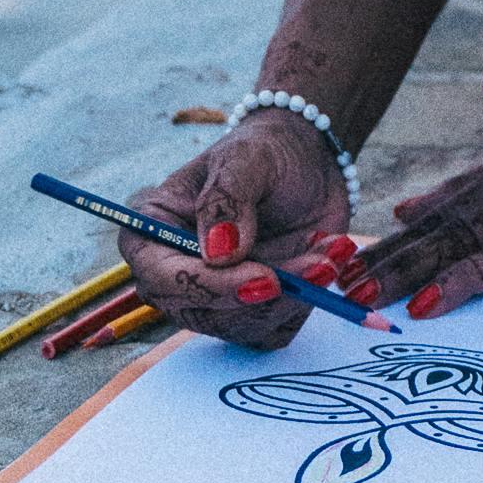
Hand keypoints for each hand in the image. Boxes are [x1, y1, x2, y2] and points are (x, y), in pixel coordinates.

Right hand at [114, 112, 355, 351]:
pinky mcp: (253, 311)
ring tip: (330, 250)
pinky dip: (307, 302)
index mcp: (153, 230)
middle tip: (317, 267)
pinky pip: (275, 329)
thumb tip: (217, 255)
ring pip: (244, 326)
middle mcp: (175, 272)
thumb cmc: (263, 153)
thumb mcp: (245, 159)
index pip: (159, 277)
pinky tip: (327, 260)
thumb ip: (226, 200)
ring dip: (295, 296)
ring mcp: (214, 297)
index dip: (209, 286)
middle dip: (263, 297)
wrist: (304, 164)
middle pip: (201, 313)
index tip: (264, 278)